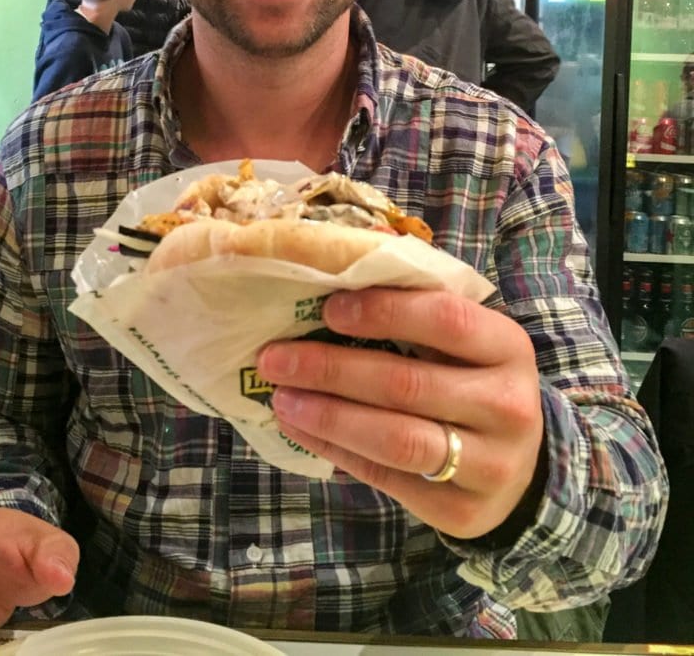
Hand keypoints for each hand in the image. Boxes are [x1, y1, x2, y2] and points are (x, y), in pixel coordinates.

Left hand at [257, 287, 543, 539]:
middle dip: (331, 369)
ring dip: (328, 417)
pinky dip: (337, 452)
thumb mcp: (468, 342)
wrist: (522, 466)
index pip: (446, 319)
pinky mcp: (461, 511)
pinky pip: (387, 478)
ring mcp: (490, 464)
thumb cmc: (475, 382)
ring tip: (282, 398)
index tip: (328, 308)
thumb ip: (419, 313)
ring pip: (396, 439)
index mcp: (508, 347)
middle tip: (275, 357)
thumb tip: (333, 285)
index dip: (384, 311)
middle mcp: (507, 406)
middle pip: (407, 383)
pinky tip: (301, 429)